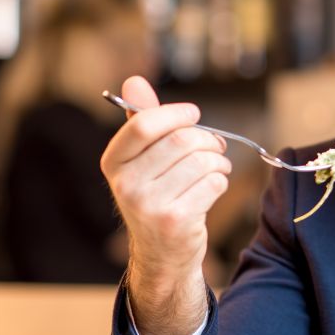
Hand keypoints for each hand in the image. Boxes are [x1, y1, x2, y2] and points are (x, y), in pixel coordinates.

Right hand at [100, 75, 231, 334]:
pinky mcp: (176, 221)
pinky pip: (214, 183)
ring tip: (216, 168)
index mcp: (113, 163)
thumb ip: (140, 121)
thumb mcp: (143, 159)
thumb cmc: (158, 195)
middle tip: (215, 146)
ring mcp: (150, 205)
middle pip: (181, 141)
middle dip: (207, 139)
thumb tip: (134, 80)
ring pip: (202, 161)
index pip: (143, 124)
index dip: (176, 114)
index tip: (194, 115)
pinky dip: (221, 180)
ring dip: (218, 161)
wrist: (163, 253)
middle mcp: (126, 185)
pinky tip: (213, 188)